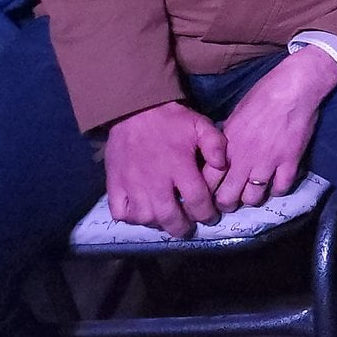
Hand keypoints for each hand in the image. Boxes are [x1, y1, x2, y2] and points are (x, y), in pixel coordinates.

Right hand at [102, 102, 228, 238]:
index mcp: (179, 167)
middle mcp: (155, 181)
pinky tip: (141, 212)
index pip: (197, 201)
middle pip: (169, 217)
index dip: (207, 214)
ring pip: (145, 218)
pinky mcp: (114, 185)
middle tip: (188, 227)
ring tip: (167, 219)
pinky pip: (120, 213)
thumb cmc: (170, 120)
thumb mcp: (201, 125)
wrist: (133, 109)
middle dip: (182, 227)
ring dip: (158, 223)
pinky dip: (131, 218)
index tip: (211, 217)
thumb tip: (222, 167)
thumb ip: (216, 146)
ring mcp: (132, 185)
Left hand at [213, 47, 336, 210]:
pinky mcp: (290, 163)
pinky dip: (278, 190)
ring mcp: (268, 163)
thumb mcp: (234, 117)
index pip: (208, 182)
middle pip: (228, 198)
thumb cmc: (262, 96)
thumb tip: (220, 157)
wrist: (294, 88)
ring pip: (254, 198)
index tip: (210, 195)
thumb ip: (226, 142)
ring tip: (254, 193)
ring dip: (252, 198)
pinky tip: (276, 183)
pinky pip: (281, 189)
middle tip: (231, 201)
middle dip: (227, 203)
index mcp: (227, 147)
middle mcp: (244, 160)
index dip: (206, 192)